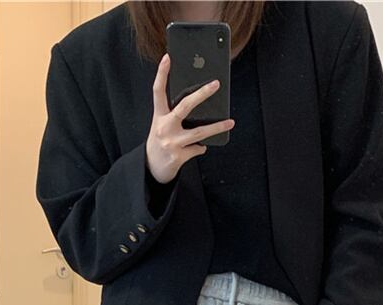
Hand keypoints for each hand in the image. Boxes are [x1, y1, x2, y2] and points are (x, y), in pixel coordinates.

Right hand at [146, 53, 234, 183]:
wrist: (152, 168)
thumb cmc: (160, 142)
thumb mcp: (162, 125)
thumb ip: (175, 115)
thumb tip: (200, 106)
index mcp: (158, 116)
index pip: (158, 91)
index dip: (162, 73)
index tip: (168, 57)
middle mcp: (163, 127)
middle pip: (184, 107)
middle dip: (202, 94)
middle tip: (216, 84)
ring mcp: (171, 142)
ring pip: (199, 132)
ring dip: (216, 127)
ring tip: (230, 122)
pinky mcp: (179, 156)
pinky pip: (197, 148)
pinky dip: (201, 147)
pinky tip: (202, 147)